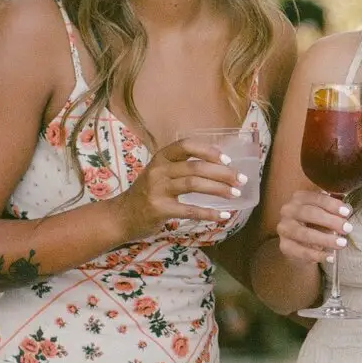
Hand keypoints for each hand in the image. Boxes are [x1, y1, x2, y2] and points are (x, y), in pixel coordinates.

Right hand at [118, 136, 244, 241]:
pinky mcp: (159, 209)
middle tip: (240, 180)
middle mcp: (158, 170)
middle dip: (222, 172)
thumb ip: (180, 167)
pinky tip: (223, 216)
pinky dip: (209, 213)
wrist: (121, 216)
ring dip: (219, 189)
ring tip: (235, 194)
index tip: (227, 159)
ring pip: (194, 184)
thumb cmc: (147, 194)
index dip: (209, 150)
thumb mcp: (159, 173)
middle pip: (196, 167)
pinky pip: (189, 210)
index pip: (186, 146)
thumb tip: (218, 166)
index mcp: (161, 157)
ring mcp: (158, 189)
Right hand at [274, 186, 350, 267]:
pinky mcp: (284, 246)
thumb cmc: (317, 223)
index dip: (332, 205)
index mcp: (299, 197)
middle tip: (347, 229)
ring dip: (325, 239)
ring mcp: (284, 228)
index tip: (347, 213)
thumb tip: (347, 209)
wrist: (301, 244)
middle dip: (331, 221)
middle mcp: (288, 210)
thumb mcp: (325, 212)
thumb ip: (334, 209)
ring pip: (304, 234)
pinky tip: (331, 257)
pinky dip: (317, 255)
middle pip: (309, 214)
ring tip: (342, 243)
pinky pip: (301, 251)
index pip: (316, 198)